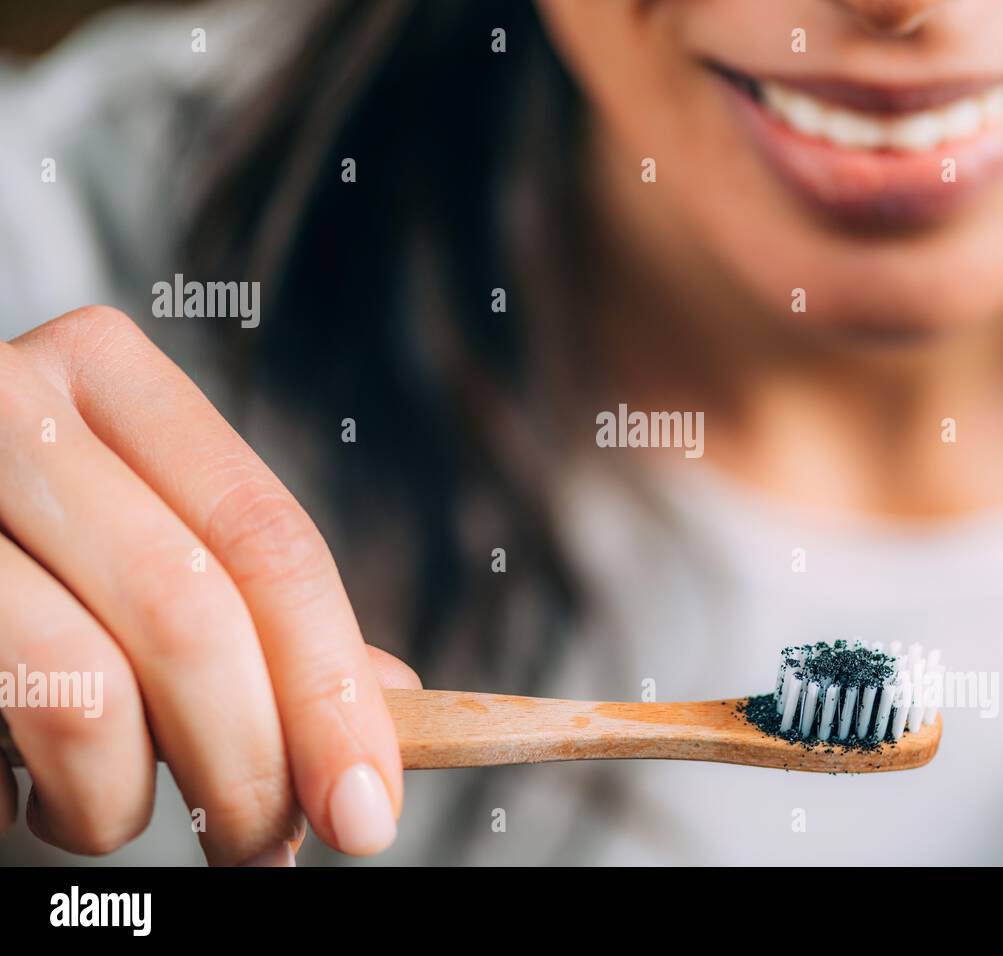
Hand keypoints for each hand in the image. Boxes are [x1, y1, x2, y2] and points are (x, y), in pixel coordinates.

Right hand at [0, 305, 412, 864]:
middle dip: (251, 763)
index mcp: (109, 381)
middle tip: (267, 850)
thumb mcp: (141, 547)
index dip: (331, 690)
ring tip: (106, 816)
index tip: (368, 809)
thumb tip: (391, 705)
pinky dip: (21, 796)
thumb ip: (257, 611)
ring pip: (80, 688)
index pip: (267, 542)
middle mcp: (7, 408)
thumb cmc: (20, 560)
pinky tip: (15, 785)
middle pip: (191, 614)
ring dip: (124, 800)